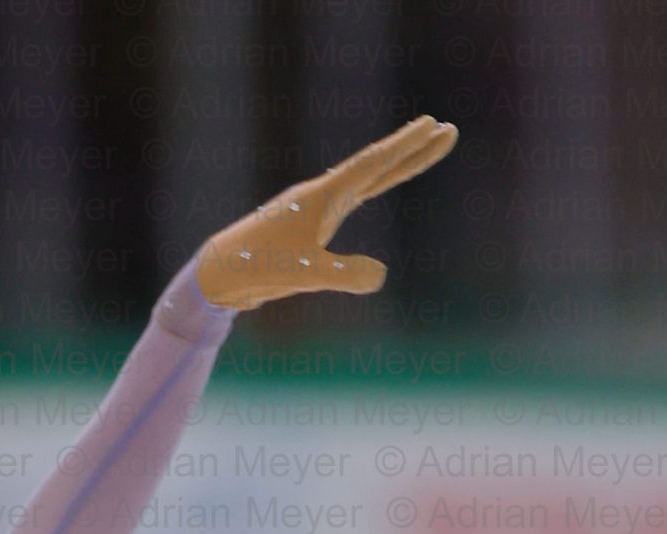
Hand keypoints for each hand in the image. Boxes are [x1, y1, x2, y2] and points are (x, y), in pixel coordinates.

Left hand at [196, 115, 457, 310]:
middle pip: (378, 167)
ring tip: (424, 149)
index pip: (372, 165)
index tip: (432, 124)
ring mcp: (316, 210)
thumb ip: (342, 274)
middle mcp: (322, 196)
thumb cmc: (258, 267)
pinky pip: (350, 202)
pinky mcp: (309, 228)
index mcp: (323, 196)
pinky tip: (373, 187)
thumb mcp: (303, 274)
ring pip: (366, 182)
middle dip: (413, 151)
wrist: (220, 273)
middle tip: (447, 130)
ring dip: (396, 167)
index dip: (404, 147)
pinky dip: (370, 188)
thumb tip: (380, 275)